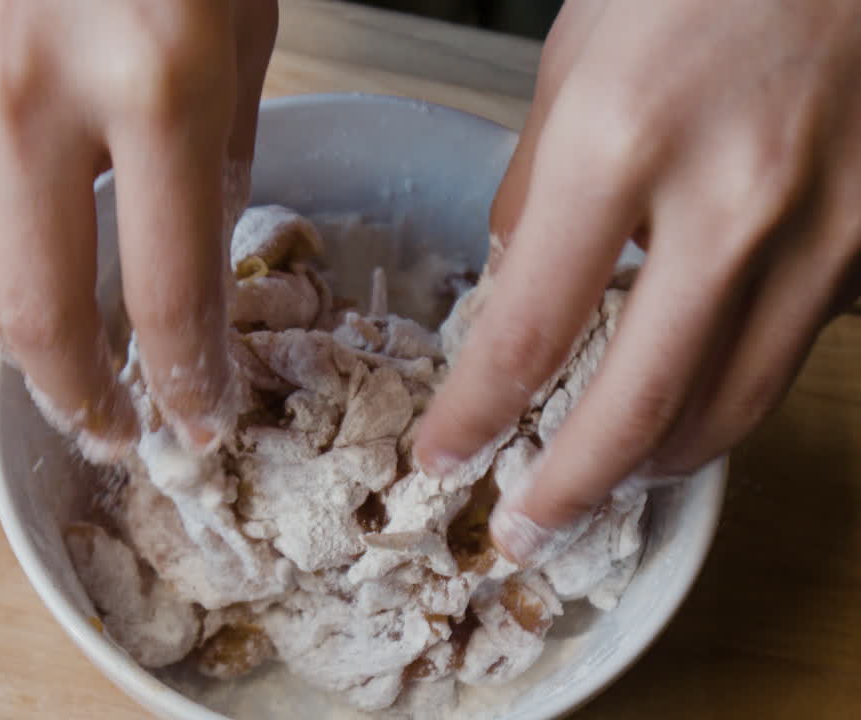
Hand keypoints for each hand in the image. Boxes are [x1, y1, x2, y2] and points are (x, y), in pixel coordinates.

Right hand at [0, 0, 276, 457]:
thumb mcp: (242, 19)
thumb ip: (225, 149)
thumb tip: (203, 267)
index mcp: (155, 84)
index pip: (166, 291)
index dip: (186, 379)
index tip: (202, 418)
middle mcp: (33, 93)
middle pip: (38, 313)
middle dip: (79, 397)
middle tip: (113, 430)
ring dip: (19, 344)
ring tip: (63, 369)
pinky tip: (24, 257)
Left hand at [415, 0, 860, 564]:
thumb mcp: (576, 59)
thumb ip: (538, 185)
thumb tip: (515, 280)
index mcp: (622, 146)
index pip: (526, 333)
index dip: (475, 415)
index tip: (442, 457)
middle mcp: (733, 202)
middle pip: (641, 405)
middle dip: (570, 490)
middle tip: (523, 532)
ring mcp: (826, 227)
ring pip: (736, 403)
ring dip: (658, 460)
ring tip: (605, 480)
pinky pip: (795, 347)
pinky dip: (735, 386)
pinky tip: (694, 390)